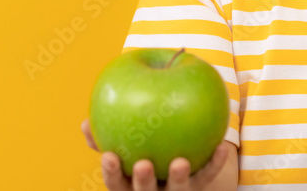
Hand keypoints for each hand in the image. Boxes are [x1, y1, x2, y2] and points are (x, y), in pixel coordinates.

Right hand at [81, 118, 232, 190]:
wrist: (183, 167)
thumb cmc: (146, 151)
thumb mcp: (126, 147)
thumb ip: (106, 136)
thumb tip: (84, 122)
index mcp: (131, 185)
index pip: (117, 184)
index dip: (112, 173)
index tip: (109, 156)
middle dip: (143, 182)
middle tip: (143, 164)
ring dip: (178, 178)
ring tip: (180, 161)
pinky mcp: (199, 187)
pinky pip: (208, 175)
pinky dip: (215, 162)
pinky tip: (222, 145)